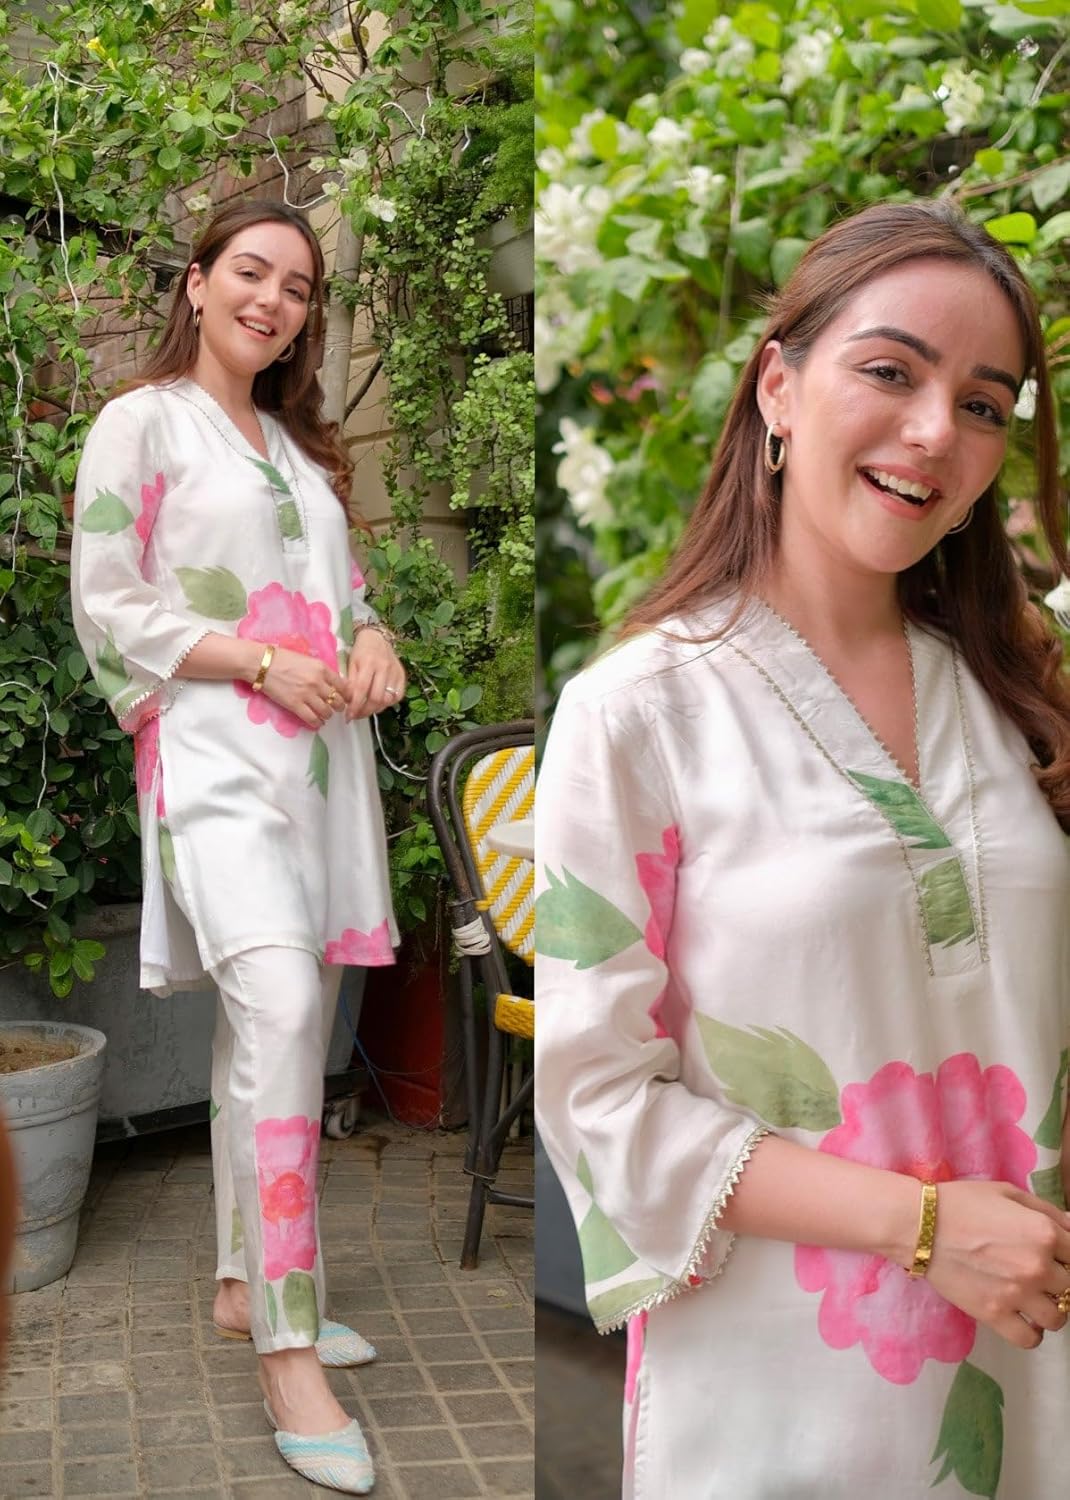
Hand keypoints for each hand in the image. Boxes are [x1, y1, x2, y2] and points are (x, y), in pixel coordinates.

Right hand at [259, 646, 346, 730]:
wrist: (261, 664)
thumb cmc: (282, 658)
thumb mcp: (307, 659)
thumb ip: (321, 671)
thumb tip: (332, 682)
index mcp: (322, 668)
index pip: (343, 686)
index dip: (347, 694)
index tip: (346, 698)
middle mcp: (317, 682)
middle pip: (338, 701)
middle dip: (339, 706)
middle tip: (336, 707)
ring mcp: (306, 694)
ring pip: (327, 712)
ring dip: (328, 715)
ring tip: (325, 714)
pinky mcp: (295, 705)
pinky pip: (312, 719)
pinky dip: (318, 723)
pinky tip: (318, 722)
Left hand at [344, 628, 405, 720]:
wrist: (377, 637)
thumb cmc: (361, 651)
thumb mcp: (351, 663)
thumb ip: (350, 682)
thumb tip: (348, 702)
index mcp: (368, 663)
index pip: (362, 690)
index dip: (355, 706)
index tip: (348, 716)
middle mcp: (384, 668)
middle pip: (377, 698)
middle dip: (365, 711)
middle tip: (356, 715)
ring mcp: (395, 672)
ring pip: (387, 699)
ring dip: (375, 709)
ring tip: (366, 710)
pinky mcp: (402, 675)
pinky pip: (397, 696)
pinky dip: (388, 704)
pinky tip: (379, 703)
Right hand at [922, 1181, 1069, 1348]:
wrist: (919, 1224)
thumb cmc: (962, 1202)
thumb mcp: (1007, 1193)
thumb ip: (1046, 1211)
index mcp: (1044, 1233)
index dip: (1066, 1256)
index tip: (1055, 1256)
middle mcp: (1037, 1266)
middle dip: (1058, 1280)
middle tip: (1038, 1273)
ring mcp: (1017, 1294)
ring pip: (1058, 1318)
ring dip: (1051, 1309)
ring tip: (1034, 1299)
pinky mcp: (994, 1314)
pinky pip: (1030, 1339)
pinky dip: (1032, 1333)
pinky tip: (1023, 1319)